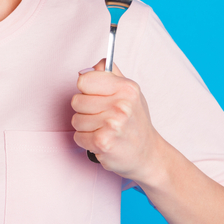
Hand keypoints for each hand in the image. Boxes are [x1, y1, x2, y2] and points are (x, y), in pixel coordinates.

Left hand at [72, 59, 161, 182]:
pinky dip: (86, 141)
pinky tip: (102, 140)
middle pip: (76, 100)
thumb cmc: (136, 123)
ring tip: (103, 130)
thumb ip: (110, 75)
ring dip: (86, 127)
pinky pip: (78, 136)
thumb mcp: (130, 93)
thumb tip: (88, 68)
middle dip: (85, 110)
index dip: (87, 89)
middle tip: (102, 117)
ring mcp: (112, 124)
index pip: (84, 79)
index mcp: (126, 88)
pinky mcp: (102, 142)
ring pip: (76, 119)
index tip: (95, 96)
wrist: (148, 155)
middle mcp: (121, 105)